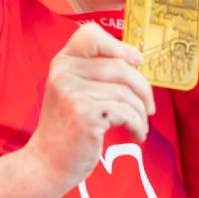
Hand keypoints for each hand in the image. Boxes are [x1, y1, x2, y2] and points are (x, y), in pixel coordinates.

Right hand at [22, 22, 155, 189]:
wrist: (48, 163)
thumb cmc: (70, 125)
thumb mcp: (75, 89)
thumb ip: (98, 72)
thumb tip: (137, 59)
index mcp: (63, 62)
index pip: (90, 34)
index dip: (118, 45)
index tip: (136, 60)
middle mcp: (65, 73)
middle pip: (121, 67)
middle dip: (143, 88)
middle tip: (149, 107)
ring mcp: (74, 93)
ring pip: (127, 93)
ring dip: (141, 112)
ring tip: (140, 124)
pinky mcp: (85, 114)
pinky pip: (127, 112)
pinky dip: (138, 124)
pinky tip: (136, 134)